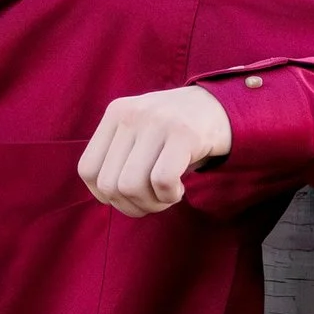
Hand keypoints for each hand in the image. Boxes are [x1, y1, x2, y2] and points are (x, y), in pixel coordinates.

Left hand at [78, 84, 232, 215]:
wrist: (225, 108)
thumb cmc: (177, 133)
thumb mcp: (141, 134)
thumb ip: (119, 158)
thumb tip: (108, 197)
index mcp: (116, 113)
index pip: (88, 170)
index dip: (105, 195)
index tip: (129, 195)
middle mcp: (132, 113)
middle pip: (109, 185)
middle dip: (131, 205)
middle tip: (154, 200)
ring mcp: (157, 121)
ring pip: (131, 186)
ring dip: (151, 204)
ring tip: (167, 195)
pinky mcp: (184, 133)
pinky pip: (161, 181)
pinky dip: (168, 196)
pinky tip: (179, 188)